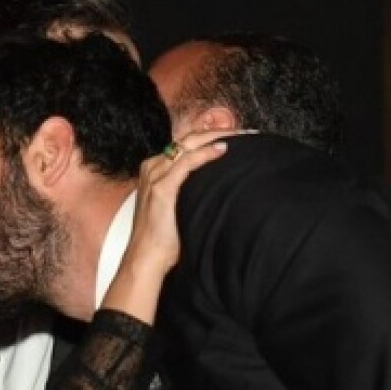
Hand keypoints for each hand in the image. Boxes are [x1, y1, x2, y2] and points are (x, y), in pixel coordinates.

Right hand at [122, 129, 238, 277]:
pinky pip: (187, 162)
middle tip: (244, 132)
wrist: (147, 258)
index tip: (235, 137)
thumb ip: (189, 191)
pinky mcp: (161, 187)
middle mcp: (153, 167)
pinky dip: (206, 154)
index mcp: (156, 169)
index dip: (211, 137)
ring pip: (189, 145)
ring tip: (240, 136)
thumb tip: (217, 186)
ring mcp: (156, 175)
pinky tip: (222, 150)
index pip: (186, 144)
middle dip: (218, 132)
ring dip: (216, 138)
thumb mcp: (177, 206)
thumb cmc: (163, 238)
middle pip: (189, 139)